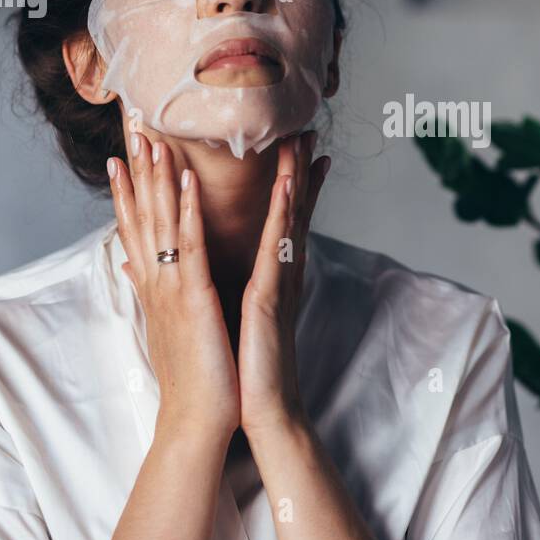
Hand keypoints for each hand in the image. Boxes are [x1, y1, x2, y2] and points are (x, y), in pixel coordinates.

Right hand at [108, 133, 239, 443]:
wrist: (198, 418)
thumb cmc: (190, 373)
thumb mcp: (165, 323)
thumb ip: (150, 287)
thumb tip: (130, 262)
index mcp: (154, 284)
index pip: (135, 226)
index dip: (127, 188)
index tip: (121, 151)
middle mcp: (156, 279)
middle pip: (141, 213)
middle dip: (135, 167)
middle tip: (131, 123)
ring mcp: (172, 285)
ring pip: (161, 219)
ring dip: (156, 175)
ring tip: (150, 135)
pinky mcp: (193, 296)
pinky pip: (190, 244)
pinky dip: (187, 210)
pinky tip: (186, 178)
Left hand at [238, 131, 329, 438]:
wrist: (263, 410)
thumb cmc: (249, 369)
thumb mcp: (242, 318)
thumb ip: (242, 288)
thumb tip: (235, 270)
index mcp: (272, 277)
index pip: (283, 220)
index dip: (291, 183)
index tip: (295, 149)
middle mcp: (281, 274)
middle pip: (293, 210)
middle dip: (297, 169)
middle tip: (304, 129)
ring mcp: (280, 282)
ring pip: (290, 219)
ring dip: (294, 176)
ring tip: (298, 140)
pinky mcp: (270, 296)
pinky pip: (276, 246)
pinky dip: (282, 213)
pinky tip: (285, 186)